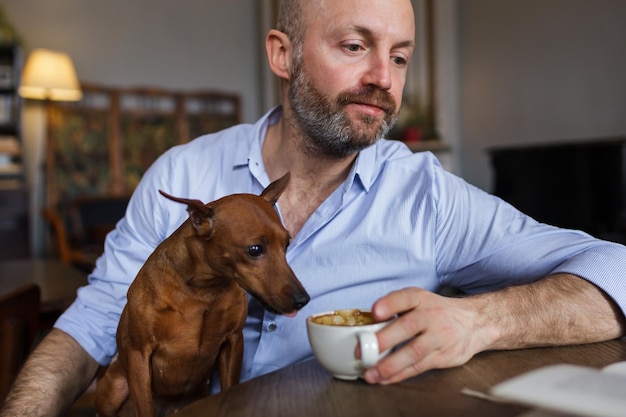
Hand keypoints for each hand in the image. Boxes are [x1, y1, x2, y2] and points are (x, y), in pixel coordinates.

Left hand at [363, 287, 488, 383]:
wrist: (474, 322)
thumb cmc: (436, 312)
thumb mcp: (419, 301)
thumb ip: (395, 308)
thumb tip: (366, 324)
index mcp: (421, 299)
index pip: (405, 297)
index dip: (390, 304)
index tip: (375, 311)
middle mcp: (431, 315)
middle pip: (408, 327)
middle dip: (384, 339)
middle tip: (363, 350)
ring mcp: (440, 336)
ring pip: (414, 352)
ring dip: (390, 365)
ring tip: (371, 373)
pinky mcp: (444, 356)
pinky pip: (419, 367)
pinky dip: (400, 374)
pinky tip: (386, 378)